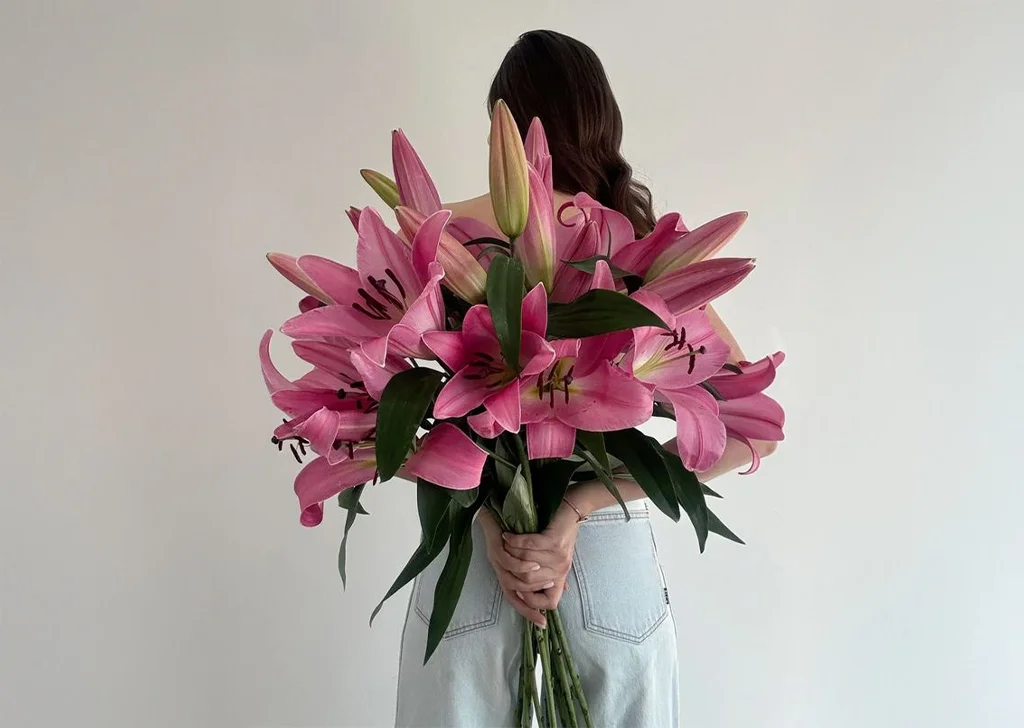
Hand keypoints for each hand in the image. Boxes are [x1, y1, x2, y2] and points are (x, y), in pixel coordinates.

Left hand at [478, 510, 553, 627]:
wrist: (508, 505)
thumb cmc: (525, 529)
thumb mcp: (539, 552)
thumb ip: (547, 570)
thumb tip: (564, 588)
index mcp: (509, 573)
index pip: (516, 600)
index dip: (528, 612)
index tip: (542, 623)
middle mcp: (500, 571)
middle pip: (514, 595)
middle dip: (532, 601)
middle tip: (549, 600)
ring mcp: (497, 561)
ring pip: (514, 580)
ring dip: (531, 582)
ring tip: (548, 581)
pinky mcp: (496, 550)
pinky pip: (509, 563)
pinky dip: (522, 566)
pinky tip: (535, 565)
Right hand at [500, 505, 579, 613]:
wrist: (572, 511)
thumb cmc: (560, 534)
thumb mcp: (556, 559)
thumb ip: (547, 576)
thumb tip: (538, 600)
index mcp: (561, 577)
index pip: (548, 602)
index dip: (530, 602)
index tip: (515, 591)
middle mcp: (561, 570)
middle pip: (527, 580)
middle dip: (511, 570)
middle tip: (502, 559)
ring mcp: (558, 557)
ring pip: (524, 561)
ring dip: (510, 551)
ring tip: (503, 545)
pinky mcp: (553, 542)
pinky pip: (527, 545)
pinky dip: (514, 541)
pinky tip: (506, 536)